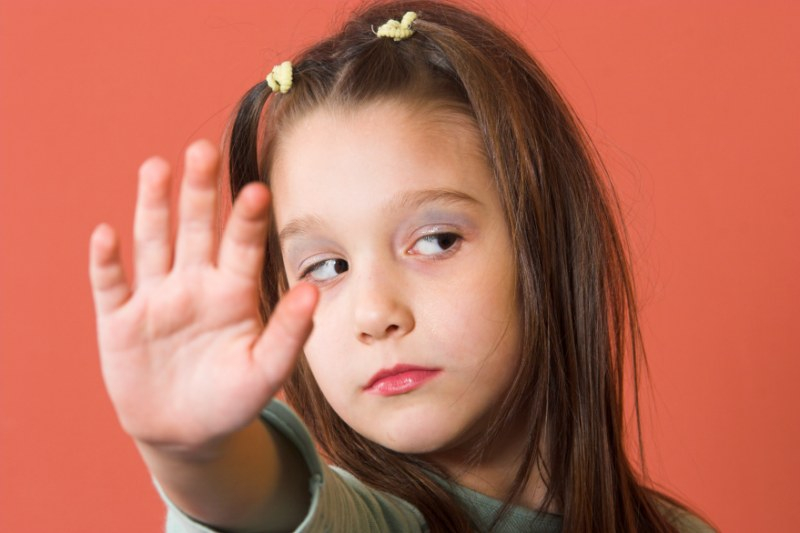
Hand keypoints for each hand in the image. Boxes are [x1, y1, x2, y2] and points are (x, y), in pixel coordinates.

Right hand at [89, 140, 316, 455]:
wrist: (187, 432)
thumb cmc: (234, 398)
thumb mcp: (266, 370)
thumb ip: (290, 333)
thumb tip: (313, 290)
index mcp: (234, 291)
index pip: (243, 246)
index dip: (248, 219)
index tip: (259, 190)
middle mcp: (195, 283)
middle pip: (197, 228)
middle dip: (199, 191)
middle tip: (203, 150)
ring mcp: (156, 298)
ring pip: (154, 242)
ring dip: (152, 207)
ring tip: (156, 168)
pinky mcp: (119, 320)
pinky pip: (112, 285)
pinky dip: (107, 262)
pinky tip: (106, 235)